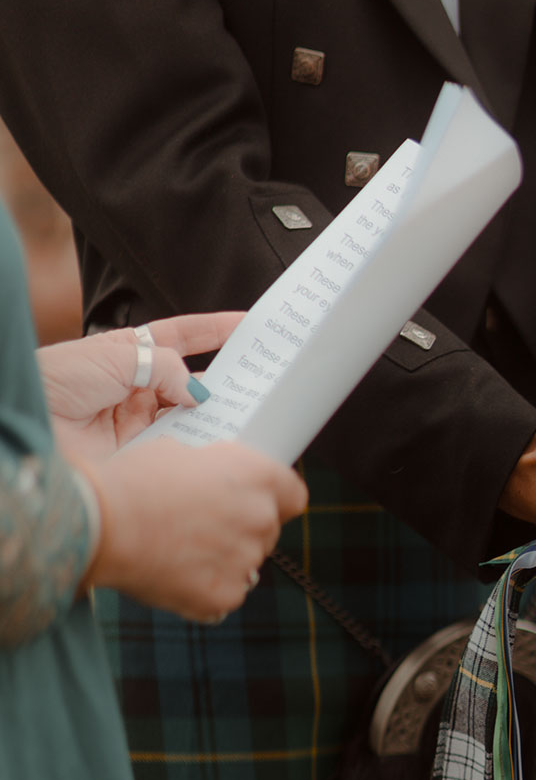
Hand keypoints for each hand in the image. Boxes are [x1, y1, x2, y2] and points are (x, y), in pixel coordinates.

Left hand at [39, 313, 243, 462]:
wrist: (33, 425)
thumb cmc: (59, 380)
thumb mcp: (118, 356)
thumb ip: (166, 367)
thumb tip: (201, 392)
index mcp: (132, 353)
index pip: (183, 337)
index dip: (214, 331)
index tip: (247, 326)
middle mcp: (140, 387)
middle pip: (192, 381)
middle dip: (224, 379)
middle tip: (259, 378)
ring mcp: (141, 422)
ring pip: (190, 417)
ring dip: (216, 414)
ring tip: (248, 410)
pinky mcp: (141, 454)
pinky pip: (179, 447)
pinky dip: (199, 445)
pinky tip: (218, 440)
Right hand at [82, 439, 306, 621]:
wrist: (101, 523)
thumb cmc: (133, 481)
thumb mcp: (181, 454)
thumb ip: (215, 471)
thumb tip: (217, 483)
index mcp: (257, 476)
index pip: (293, 494)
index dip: (277, 498)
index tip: (259, 501)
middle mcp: (260, 518)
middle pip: (267, 530)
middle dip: (241, 528)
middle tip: (201, 525)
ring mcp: (246, 561)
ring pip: (245, 564)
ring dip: (223, 559)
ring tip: (178, 549)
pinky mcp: (225, 596)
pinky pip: (225, 593)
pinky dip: (204, 588)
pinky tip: (172, 574)